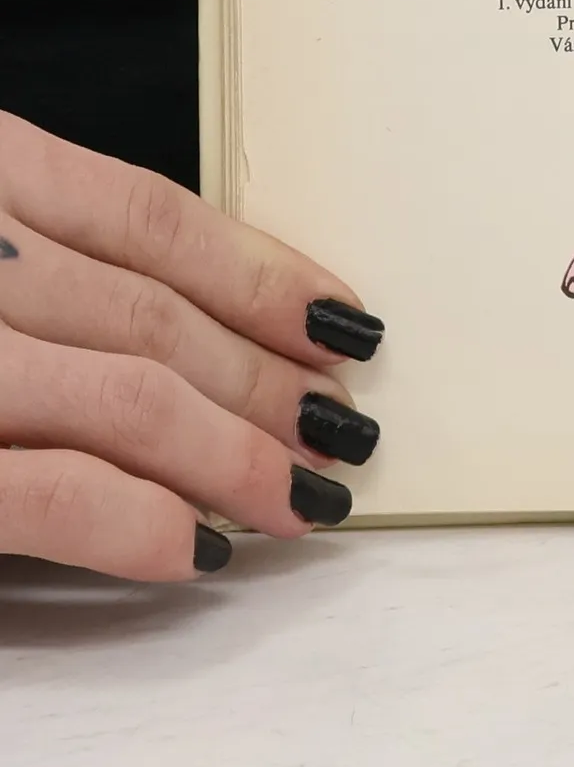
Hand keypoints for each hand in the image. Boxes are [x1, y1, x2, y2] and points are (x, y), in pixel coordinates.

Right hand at [0, 113, 383, 579]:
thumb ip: (34, 256)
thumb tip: (185, 322)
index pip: (149, 218)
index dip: (263, 276)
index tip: (346, 321)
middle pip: (154, 314)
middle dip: (268, 377)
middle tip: (345, 426)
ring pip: (130, 396)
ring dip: (236, 452)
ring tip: (308, 493)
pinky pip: (51, 491)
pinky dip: (135, 520)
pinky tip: (198, 548)